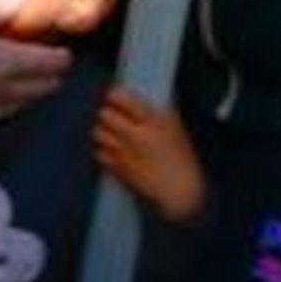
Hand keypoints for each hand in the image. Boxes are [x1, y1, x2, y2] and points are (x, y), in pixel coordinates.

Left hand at [93, 86, 207, 223]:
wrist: (182, 191)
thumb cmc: (182, 157)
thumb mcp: (175, 127)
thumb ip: (157, 109)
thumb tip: (143, 90)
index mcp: (154, 120)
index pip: (121, 97)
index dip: (114, 95)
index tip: (114, 97)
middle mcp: (137, 135)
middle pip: (104, 114)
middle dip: (107, 114)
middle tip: (114, 117)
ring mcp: (126, 153)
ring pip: (98, 133)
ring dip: (104, 132)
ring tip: (113, 134)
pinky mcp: (119, 170)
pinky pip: (99, 153)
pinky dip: (104, 151)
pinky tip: (114, 152)